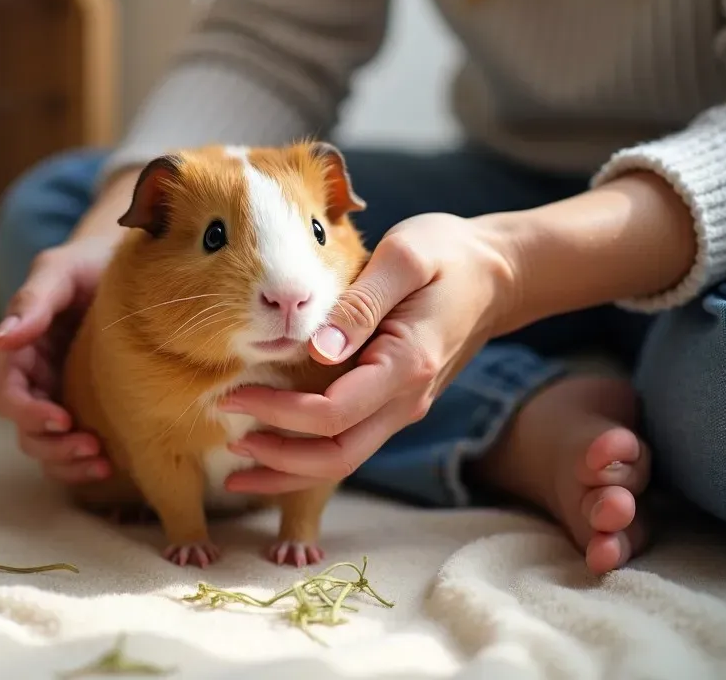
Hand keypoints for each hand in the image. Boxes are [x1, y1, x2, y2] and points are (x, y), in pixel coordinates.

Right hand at [0, 237, 114, 483]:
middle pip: (27, 431)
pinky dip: (85, 464)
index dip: (29, 413)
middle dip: (53, 446)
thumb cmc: (91, 263)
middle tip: (91, 447)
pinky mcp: (91, 406)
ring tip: (103, 463)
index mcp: (23, 351)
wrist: (134, 267)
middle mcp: (38, 380)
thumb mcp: (61, 271)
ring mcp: (63, 396)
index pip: (9, 396)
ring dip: (69, 463)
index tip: (63, 418)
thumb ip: (33, 300)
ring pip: (48, 447)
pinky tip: (111, 465)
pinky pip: (76, 446)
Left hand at [220, 213, 516, 493]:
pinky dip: (309, 455)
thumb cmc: (449, 255)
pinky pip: (350, 443)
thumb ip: (361, 303)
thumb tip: (316, 349)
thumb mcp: (406, 257)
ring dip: (289, 470)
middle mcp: (406, 399)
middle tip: (226, 443)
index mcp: (406, 364)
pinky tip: (274, 451)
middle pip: (337, 456)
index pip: (333, 413)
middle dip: (277, 459)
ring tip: (237, 467)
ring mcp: (403, 407)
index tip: (233, 393)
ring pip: (343, 460)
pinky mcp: (395, 403)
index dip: (278, 414)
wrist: (499, 274)